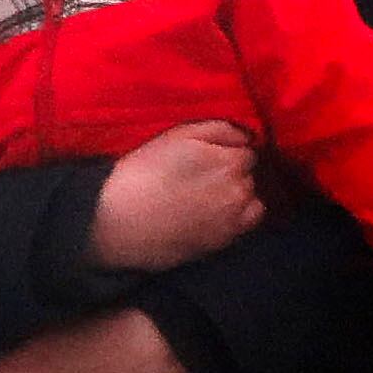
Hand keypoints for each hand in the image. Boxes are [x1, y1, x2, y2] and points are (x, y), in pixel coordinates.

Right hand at [89, 120, 262, 271]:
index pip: (248, 149)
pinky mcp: (225, 241)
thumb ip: (220, 130)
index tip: (208, 155)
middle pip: (250, 174)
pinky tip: (217, 213)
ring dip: (238, 193)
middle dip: (233, 171)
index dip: (227, 150)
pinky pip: (248, 222)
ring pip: (252, 198)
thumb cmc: (144, 172)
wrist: (121, 222)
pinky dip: (239, 215)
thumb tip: (249, 136)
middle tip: (203, 174)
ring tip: (210, 195)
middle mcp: (240, 190)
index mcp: (230, 161)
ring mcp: (234, 219)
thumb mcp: (179, 135)